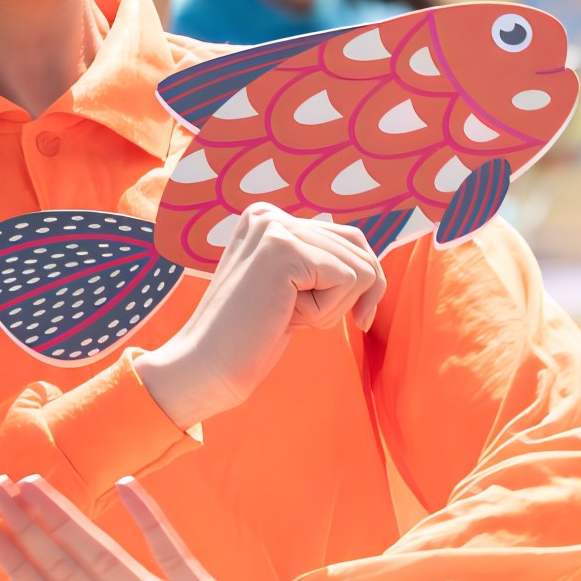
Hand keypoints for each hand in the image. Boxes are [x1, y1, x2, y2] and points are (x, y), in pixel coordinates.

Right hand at [131, 207, 383, 430]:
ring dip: (333, 308)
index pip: (350, 239)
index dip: (358, 285)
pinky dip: (326, 312)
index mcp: (268, 218)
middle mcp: (270, 214)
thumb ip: (320, 263)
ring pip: (360, 268)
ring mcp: (275, 227)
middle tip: (301, 320)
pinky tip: (286, 317)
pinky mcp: (283, 249)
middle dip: (349, 298)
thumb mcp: (293, 288)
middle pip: (360, 250)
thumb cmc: (252, 337)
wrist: (206, 367)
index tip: (336, 316)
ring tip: (287, 315)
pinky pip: (349, 280)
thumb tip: (374, 263)